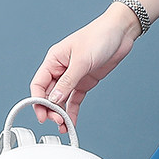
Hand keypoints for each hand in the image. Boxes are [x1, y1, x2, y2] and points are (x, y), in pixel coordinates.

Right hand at [30, 5, 139, 131]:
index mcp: (54, 60)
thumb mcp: (82, 60)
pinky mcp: (86, 80)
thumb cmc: (99, 37)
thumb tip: (53, 99)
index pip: (39, 84)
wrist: (121, 33)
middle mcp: (61, 69)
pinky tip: (72, 121)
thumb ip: (68, 81)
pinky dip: (73, 110)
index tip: (42, 114)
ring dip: (61, 112)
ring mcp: (74, 76)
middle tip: (56, 121)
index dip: (37, 100)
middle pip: (49, 94)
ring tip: (64, 126)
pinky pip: (75, 98)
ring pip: (62, 98)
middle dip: (51, 109)